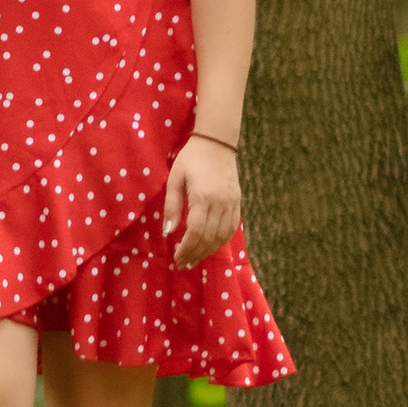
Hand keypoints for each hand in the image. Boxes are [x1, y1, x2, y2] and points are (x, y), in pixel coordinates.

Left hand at [163, 134, 241, 267]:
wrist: (216, 143)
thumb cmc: (191, 159)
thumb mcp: (175, 179)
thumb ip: (172, 206)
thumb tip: (168, 232)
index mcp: (203, 197)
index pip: (196, 232)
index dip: (187, 248)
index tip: (178, 258)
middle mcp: (221, 203)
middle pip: (209, 238)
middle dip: (196, 253)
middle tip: (184, 263)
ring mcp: (232, 203)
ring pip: (223, 236)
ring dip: (209, 250)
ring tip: (195, 258)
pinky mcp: (238, 202)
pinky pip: (232, 228)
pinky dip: (222, 240)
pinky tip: (211, 245)